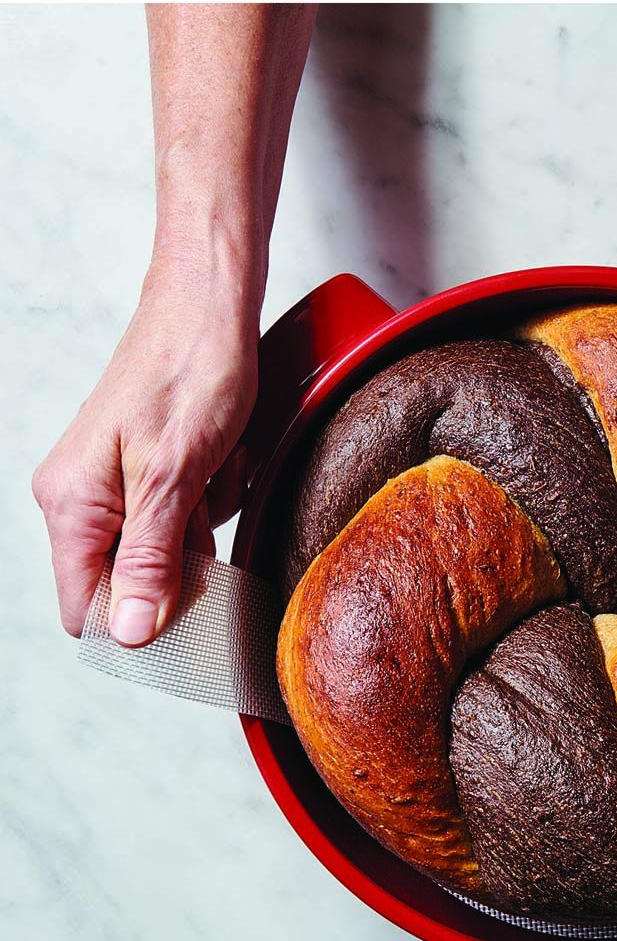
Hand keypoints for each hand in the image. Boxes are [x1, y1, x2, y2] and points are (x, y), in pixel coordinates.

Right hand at [33, 247, 259, 645]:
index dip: (136, 623)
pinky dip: (212, 494)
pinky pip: (186, 514)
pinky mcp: (149, 472)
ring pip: (169, 548)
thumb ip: (150, 558)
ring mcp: (116, 485)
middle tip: (205, 500)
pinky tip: (220, 456)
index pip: (86, 608)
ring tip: (214, 464)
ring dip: (203, 520)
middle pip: (134, 581)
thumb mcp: (174, 476)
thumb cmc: (190, 374)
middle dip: (185, 557)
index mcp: (72, 505)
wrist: (210, 308)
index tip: (188, 614)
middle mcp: (83, 500)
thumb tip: (129, 632)